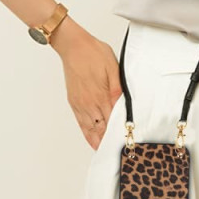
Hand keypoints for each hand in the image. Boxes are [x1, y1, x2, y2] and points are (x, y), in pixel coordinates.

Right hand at [54, 24, 122, 150]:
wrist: (73, 47)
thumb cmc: (94, 53)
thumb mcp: (112, 67)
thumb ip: (117, 88)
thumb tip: (122, 104)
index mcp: (101, 95)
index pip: (112, 120)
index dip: (118, 132)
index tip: (125, 141)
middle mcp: (89, 103)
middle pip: (101, 127)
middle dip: (108, 139)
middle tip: (116, 151)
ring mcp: (80, 104)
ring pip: (90, 128)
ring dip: (97, 140)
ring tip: (104, 151)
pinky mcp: (73, 101)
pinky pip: (80, 122)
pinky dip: (86, 133)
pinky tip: (91, 138)